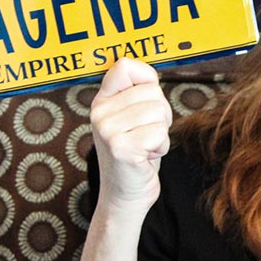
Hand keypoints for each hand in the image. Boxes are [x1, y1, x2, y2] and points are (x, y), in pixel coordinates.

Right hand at [89, 58, 173, 216]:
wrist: (125, 195)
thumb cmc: (136, 154)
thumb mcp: (132, 118)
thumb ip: (137, 95)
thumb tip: (151, 75)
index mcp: (102, 101)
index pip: (125, 66)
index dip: (147, 79)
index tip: (146, 100)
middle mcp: (100, 112)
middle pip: (153, 92)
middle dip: (161, 114)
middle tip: (146, 134)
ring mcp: (108, 130)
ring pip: (159, 112)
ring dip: (161, 133)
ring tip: (145, 146)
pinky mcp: (120, 148)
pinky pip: (159, 133)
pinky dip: (161, 147)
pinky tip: (146, 157)